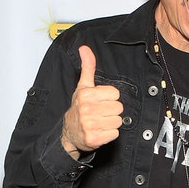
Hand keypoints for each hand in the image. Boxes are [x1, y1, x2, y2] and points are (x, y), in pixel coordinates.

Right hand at [61, 45, 122, 159]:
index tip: (99, 101)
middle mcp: (87, 109)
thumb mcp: (83, 86)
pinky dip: (110, 134)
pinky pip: (115, 133)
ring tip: (100, 122)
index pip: (115, 93)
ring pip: (118, 121)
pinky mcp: (94, 139)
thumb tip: (84, 48)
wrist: (69, 133)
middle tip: (100, 112)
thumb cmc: (79, 108)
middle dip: (111, 110)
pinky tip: (100, 131)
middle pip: (119, 107)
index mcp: (86, 95)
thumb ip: (87, 67)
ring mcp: (90, 125)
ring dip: (111, 123)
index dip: (109, 98)